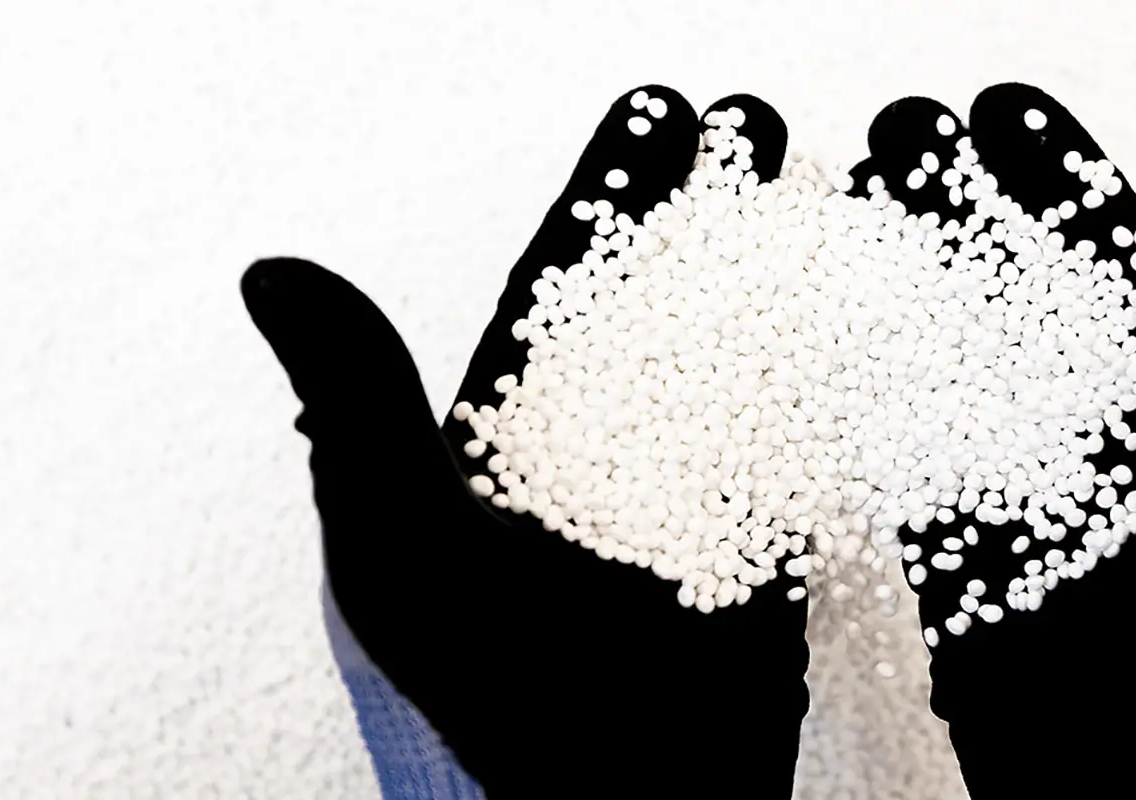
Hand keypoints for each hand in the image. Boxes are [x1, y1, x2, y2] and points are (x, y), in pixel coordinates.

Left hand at [242, 86, 807, 798]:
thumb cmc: (502, 696)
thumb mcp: (406, 542)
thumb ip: (360, 406)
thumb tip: (272, 271)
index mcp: (511, 443)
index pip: (564, 285)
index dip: (609, 194)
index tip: (654, 119)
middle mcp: (602, 456)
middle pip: (663, 298)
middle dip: (707, 209)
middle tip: (751, 128)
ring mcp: (689, 493)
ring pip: (739, 350)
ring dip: (775, 265)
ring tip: (817, 184)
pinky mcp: (765, 538)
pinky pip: (802, 431)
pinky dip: (834, 362)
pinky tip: (863, 304)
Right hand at [849, 84, 1135, 797]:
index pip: (1121, 272)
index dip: (1063, 183)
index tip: (1005, 114)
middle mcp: (1098, 450)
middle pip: (1020, 294)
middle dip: (962, 207)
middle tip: (906, 132)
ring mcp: (1015, 501)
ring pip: (948, 356)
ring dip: (900, 271)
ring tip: (854, 188)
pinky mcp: (945, 561)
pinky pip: (894, 455)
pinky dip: (856, 385)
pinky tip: (824, 322)